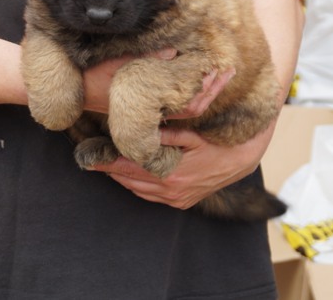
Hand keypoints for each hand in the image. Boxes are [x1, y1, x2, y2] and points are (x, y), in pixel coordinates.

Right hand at [83, 48, 232, 116]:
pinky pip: (177, 101)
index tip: (221, 70)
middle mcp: (155, 112)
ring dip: (206, 88)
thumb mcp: (114, 65)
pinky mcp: (148, 105)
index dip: (208, 89)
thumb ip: (141, 60)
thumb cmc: (93, 79)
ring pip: (188, 106)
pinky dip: (192, 89)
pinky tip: (199, 75)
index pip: (190, 105)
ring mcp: (153, 110)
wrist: (75, 93)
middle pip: (194, 107)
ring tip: (222, 71)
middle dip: (213, 88)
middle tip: (230, 68)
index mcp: (151, 106)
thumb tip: (172, 50)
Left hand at [90, 120, 276, 209]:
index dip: (108, 162)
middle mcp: (171, 191)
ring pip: (139, 191)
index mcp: (171, 175)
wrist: (241, 160)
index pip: (129, 168)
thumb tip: (140, 130)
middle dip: (111, 170)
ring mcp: (177, 199)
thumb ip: (166, 135)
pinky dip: (138, 187)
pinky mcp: (182, 202)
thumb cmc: (216, 143)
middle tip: (95, 158)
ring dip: (123, 179)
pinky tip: (131, 176)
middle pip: (130, 182)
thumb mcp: (191, 134)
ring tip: (109, 165)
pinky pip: (152, 197)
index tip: (90, 157)